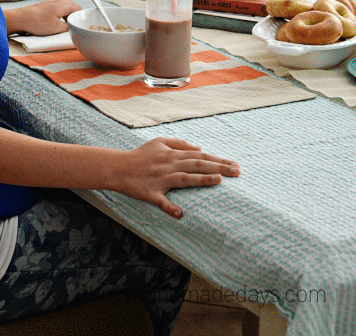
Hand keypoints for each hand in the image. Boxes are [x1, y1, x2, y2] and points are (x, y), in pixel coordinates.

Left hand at [5, 0, 79, 35]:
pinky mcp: (43, 6)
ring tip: (65, 24)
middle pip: (71, 5)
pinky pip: (56, 7)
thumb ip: (68, 27)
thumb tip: (73, 26)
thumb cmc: (38, 23)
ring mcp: (49, 3)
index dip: (81, 15)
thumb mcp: (56, 28)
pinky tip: (55, 21)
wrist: (21, 18)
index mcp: (62, 5)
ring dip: (67, 14)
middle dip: (74, 14)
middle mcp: (57, 2)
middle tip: (74, 24)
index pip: (77, 7)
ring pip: (63, 6)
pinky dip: (59, 13)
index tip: (82, 22)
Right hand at [118, 137, 239, 218]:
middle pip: (197, 164)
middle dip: (218, 167)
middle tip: (238, 172)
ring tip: (218, 179)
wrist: (118, 167)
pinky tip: (180, 214)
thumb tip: (199, 148)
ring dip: (201, 179)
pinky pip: (161, 201)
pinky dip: (169, 207)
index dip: (218, 159)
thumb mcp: (159, 142)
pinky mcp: (150, 193)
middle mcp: (169, 165)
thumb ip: (179, 144)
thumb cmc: (140, 155)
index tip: (235, 164)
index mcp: (172, 154)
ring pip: (184, 178)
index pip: (200, 155)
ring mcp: (160, 179)